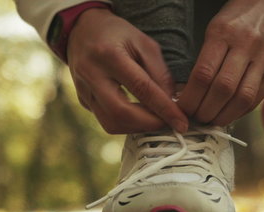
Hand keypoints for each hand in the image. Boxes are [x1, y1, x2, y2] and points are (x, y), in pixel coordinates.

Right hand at [67, 8, 188, 133]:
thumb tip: (172, 103)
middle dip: (149, 124)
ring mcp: (83, 90)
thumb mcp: (143, 43)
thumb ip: (159, 72)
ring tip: (154, 120)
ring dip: (137, 128)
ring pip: (111, 123)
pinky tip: (139, 117)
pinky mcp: (82, 100)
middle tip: (169, 124)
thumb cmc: (117, 34)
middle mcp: (91, 74)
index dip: (163, 109)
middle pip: (121, 113)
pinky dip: (126, 124)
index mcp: (109, 55)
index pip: (141, 88)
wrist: (82, 30)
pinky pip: (105, 120)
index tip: (181, 122)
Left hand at [178, 0, 263, 125]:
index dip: (190, 98)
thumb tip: (187, 95)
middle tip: (195, 118)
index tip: (181, 109)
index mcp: (224, 33)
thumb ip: (204, 61)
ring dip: (223, 116)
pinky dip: (239, 111)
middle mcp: (247, 45)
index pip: (203, 74)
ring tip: (210, 121)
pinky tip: (227, 114)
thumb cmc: (237, 20)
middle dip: (205, 110)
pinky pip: (256, 99)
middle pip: (223, 89)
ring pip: (242, 98)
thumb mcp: (214, 30)